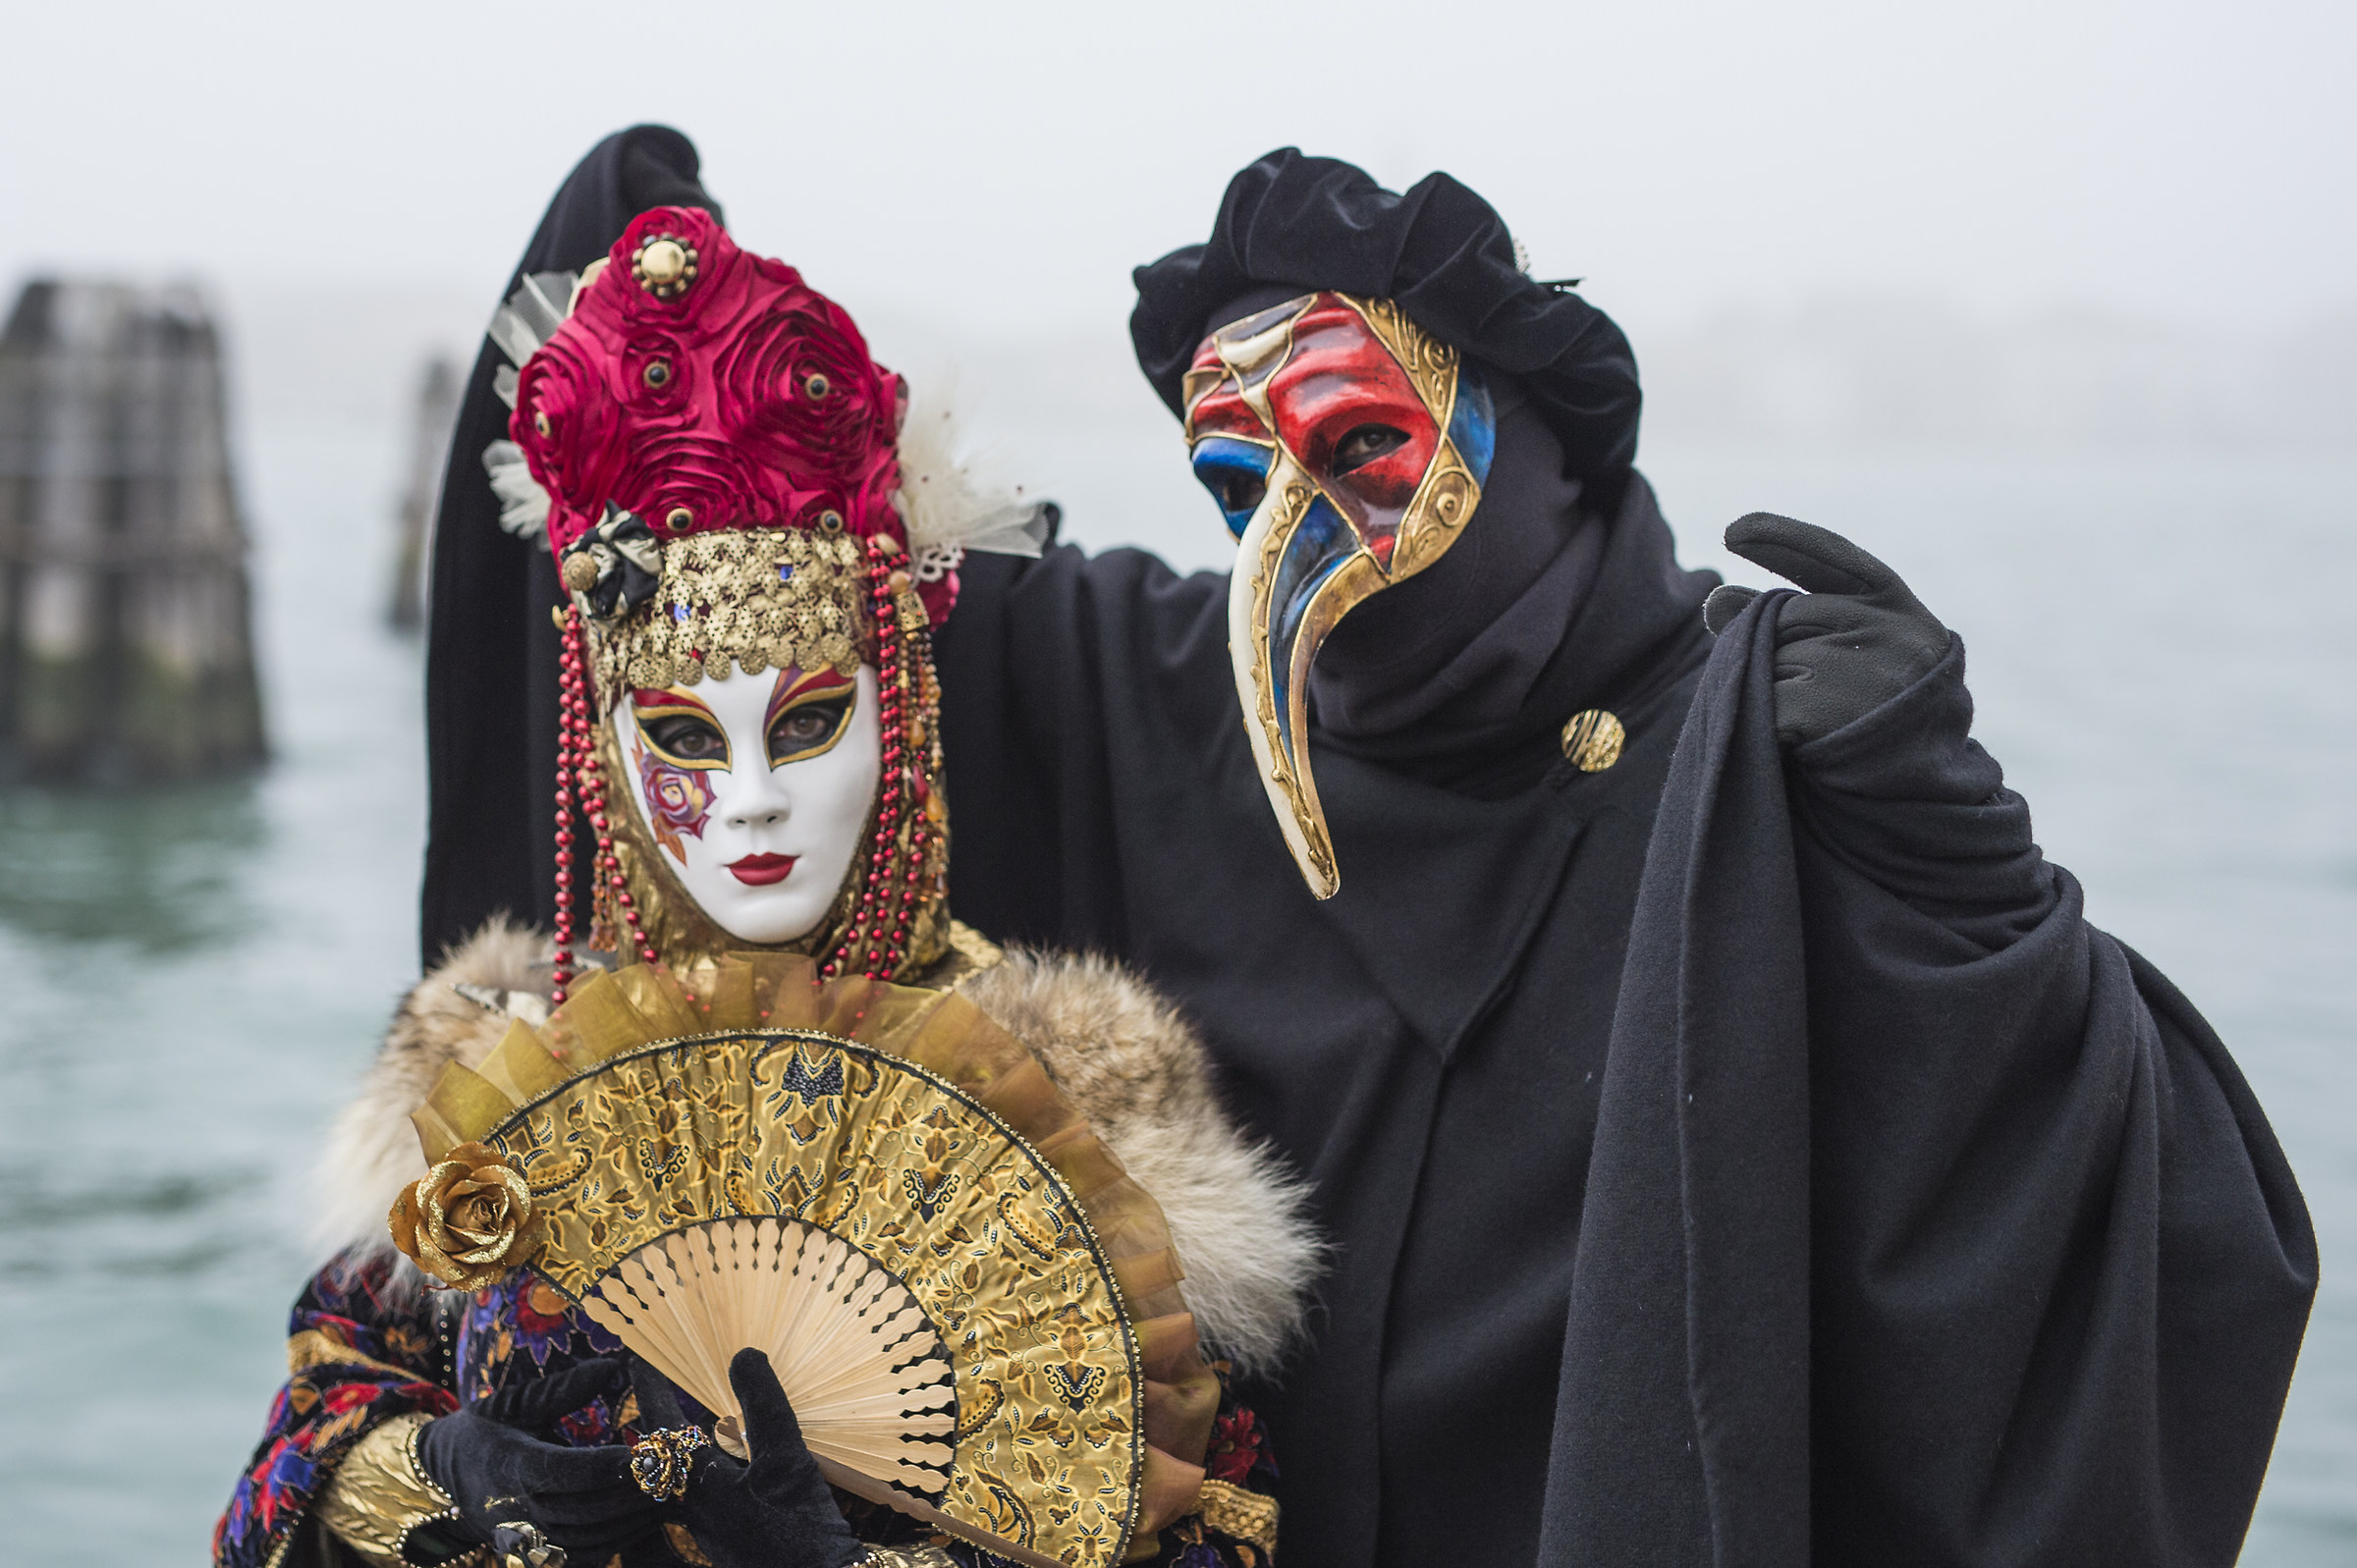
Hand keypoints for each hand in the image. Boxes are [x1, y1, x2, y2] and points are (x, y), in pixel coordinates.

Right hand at [414, 1357, 665, 1559]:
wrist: (443, 1473)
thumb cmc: (488, 1429)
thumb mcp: (515, 1402)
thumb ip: (563, 1389)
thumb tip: (612, 1366)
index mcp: (511, 1465)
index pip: (564, 1471)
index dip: (605, 1465)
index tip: (643, 1453)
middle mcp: (516, 1508)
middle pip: (582, 1511)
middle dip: (629, 1495)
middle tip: (669, 1476)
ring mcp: (522, 1538)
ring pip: (585, 1540)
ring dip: (629, 1523)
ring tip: (667, 1499)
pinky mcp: (530, 1556)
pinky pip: (578, 1558)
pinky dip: (613, 1544)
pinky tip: (641, 1522)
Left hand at [631, 1349, 866, 1567]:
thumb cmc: (800, 1528)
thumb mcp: (787, 1459)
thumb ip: (764, 1405)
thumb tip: (743, 1353)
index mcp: (697, 1484)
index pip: (661, 1425)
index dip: (650, 1387)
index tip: (635, 1356)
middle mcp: (691, 1507)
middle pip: (658, 1458)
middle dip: (653, 1422)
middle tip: (649, 1387)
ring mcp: (705, 1528)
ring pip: (673, 1482)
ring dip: (674, 1450)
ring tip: (678, 1422)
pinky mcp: (724, 1541)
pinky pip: (693, 1502)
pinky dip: (697, 1476)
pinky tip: (717, 1470)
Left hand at [1702, 513, 1950, 746]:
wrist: (1922, 792)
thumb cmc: (1882, 717)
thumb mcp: (1855, 655)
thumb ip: (1791, 623)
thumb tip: (1713, 600)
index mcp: (1895, 604)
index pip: (1828, 557)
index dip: (1779, 539)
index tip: (1734, 531)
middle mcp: (1882, 625)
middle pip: (1783, 617)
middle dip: (1778, 651)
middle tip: (1821, 698)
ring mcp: (1856, 663)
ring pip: (1768, 660)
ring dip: (1776, 693)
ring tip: (1824, 725)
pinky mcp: (1825, 706)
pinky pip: (1763, 701)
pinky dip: (1769, 724)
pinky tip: (1803, 741)